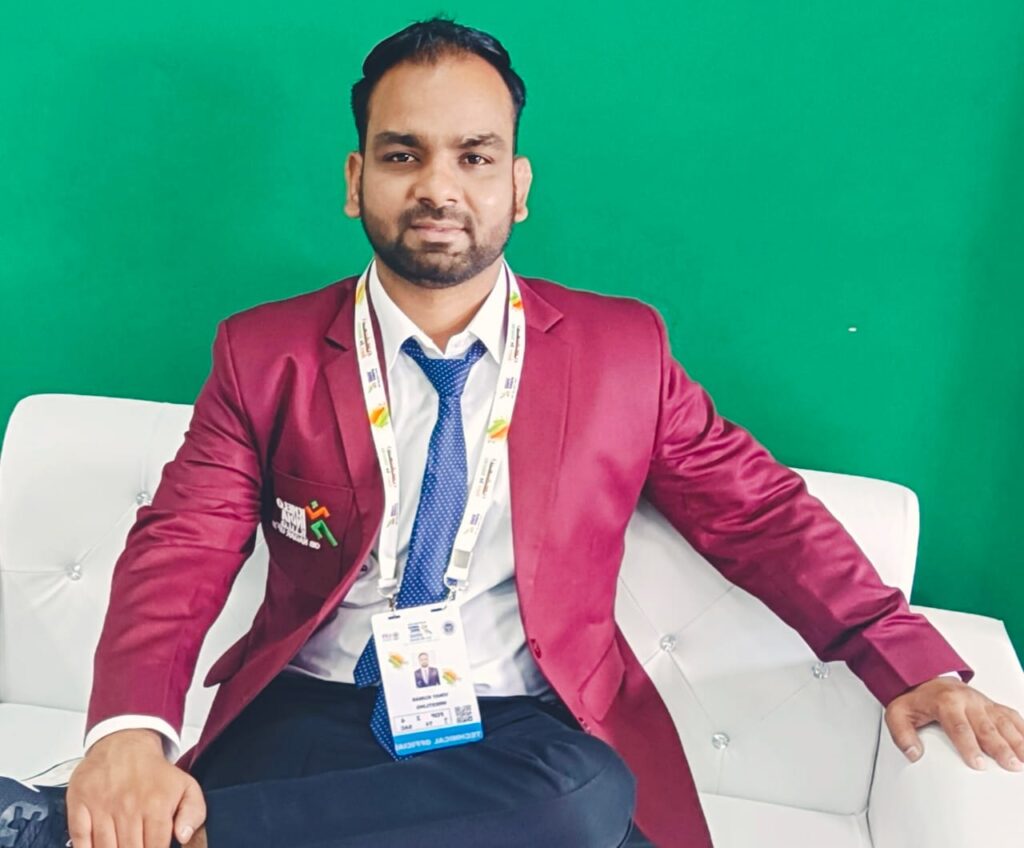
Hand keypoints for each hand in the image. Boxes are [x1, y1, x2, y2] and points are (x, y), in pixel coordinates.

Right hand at [67, 728, 206, 846]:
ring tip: (121, 845)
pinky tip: (97, 847)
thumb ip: (194, 813)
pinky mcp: (80, 804)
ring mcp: (102, 806)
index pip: (155, 847)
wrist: (125, 743)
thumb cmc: (154, 772)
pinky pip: (79, 840)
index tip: (152, 847)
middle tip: (136, 845)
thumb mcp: (186, 786)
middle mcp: (128, 807)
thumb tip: (183, 836)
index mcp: (156, 804)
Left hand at [885, 677, 1023, 771]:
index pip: (958, 726)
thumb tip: (913, 754)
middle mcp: (968, 701)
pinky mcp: (993, 706)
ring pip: (1004, 722)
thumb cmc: (915, 701)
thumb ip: (902, 734)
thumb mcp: (898, 714)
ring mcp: (983, 703)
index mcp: (945, 702)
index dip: (969, 746)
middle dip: (1000, 747)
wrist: (927, 679)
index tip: (978, 763)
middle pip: (986, 726)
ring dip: (1017, 741)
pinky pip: (1012, 717)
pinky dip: (1023, 731)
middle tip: (1011, 765)